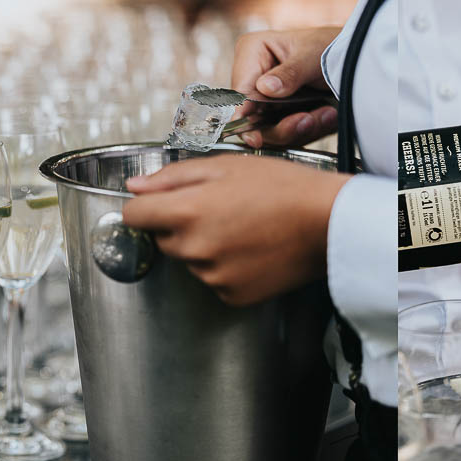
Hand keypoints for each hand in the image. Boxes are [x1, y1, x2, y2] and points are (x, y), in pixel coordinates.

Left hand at [122, 155, 349, 305]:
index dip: (145, 205)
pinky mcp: (232, 295)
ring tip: (244, 227)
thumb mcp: (226, 165)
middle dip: (180, 224)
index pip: (134, 215)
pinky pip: (214, 279)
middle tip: (220, 208)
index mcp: (187, 212)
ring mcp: (212, 276)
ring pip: (190, 259)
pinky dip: (226, 267)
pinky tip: (252, 249)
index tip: (159, 203)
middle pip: (163, 239)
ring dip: (205, 246)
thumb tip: (136, 187)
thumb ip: (173, 177)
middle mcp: (194, 249)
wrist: (326, 222)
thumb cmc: (281, 187)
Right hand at [231, 25, 343, 147]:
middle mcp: (254, 79)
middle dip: (284, 125)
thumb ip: (290, 73)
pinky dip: (311, 129)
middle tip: (309, 120)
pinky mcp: (283, 115)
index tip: (254, 136)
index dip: (244, 117)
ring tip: (326, 114)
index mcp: (251, 53)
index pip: (239, 93)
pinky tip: (327, 115)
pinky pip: (291, 134)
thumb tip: (265, 88)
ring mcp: (268, 100)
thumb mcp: (312, 55)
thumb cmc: (330, 46)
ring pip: (272, 130)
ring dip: (302, 127)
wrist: (352, 59)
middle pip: (254, 118)